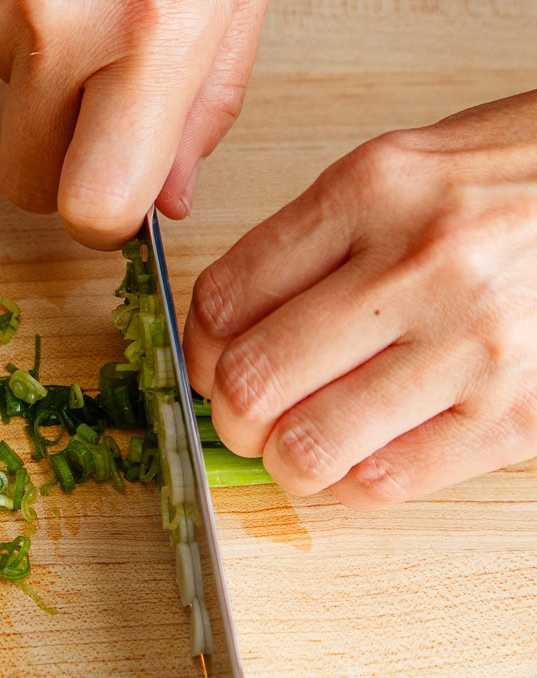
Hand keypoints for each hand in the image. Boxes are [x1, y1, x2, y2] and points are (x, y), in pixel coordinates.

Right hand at [0, 0, 267, 248]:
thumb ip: (208, 97)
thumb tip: (168, 198)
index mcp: (152, 28)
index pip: (95, 208)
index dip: (104, 219)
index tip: (117, 201)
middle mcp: (58, 24)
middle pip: (25, 183)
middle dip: (59, 159)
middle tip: (98, 93)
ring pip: (1, 100)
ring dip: (38, 66)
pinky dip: (9, 14)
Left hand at [184, 90, 536, 507]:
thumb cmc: (524, 178)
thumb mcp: (406, 168)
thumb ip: (316, 241)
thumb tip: (228, 327)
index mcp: (373, 191)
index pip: (228, 298)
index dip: (199, 351)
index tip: (210, 366)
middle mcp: (417, 266)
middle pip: (254, 381)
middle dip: (231, 417)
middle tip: (245, 418)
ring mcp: (472, 345)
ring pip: (310, 446)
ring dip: (287, 460)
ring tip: (300, 445)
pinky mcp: (518, 415)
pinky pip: (386, 482)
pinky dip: (352, 483)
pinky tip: (363, 457)